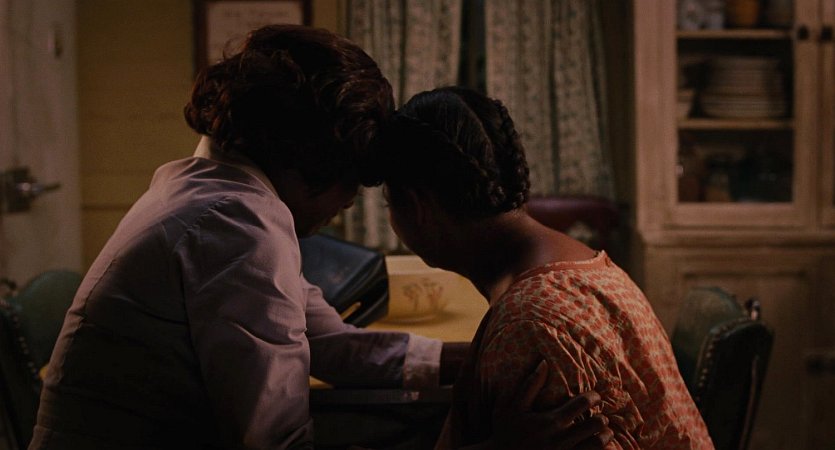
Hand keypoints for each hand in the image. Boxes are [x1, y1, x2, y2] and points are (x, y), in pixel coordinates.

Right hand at [489, 361, 613, 449]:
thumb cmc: (505, 433)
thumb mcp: (513, 407)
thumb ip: (530, 385)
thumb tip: (543, 362)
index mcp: (552, 421)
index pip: (582, 403)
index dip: (593, 397)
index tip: (595, 396)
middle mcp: (563, 438)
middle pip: (596, 424)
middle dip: (602, 418)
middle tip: (601, 416)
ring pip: (598, 444)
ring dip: (605, 437)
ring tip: (604, 433)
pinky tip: (596, 448)